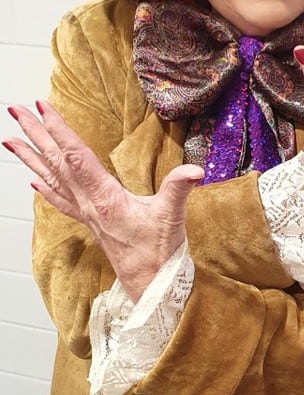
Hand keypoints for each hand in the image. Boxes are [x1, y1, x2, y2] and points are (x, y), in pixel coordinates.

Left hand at [3, 101, 202, 301]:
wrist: (149, 286)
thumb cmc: (158, 253)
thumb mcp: (171, 216)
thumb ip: (179, 189)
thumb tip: (194, 171)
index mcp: (105, 197)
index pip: (76, 157)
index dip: (59, 131)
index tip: (42, 108)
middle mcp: (89, 204)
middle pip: (56, 163)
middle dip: (35, 135)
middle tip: (16, 111)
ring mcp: (86, 213)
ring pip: (51, 179)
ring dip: (30, 158)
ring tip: (10, 139)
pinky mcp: (90, 222)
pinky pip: (60, 201)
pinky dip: (45, 187)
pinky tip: (33, 181)